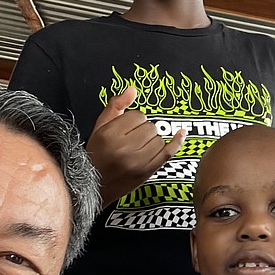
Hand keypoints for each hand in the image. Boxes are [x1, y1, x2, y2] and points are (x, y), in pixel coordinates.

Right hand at [87, 88, 185, 207]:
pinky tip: (181, 133)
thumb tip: (132, 90)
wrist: (93, 185)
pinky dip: (176, 142)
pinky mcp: (147, 172)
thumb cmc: (96, 155)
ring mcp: (137, 162)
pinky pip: (168, 153)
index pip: (137, 115)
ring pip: (159, 138)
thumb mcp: (99, 127)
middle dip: (142, 129)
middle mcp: (124, 148)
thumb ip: (116, 106)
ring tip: (138, 147)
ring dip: (152, 139)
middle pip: (149, 126)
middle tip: (131, 139)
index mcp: (110, 135)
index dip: (133, 119)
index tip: (127, 127)